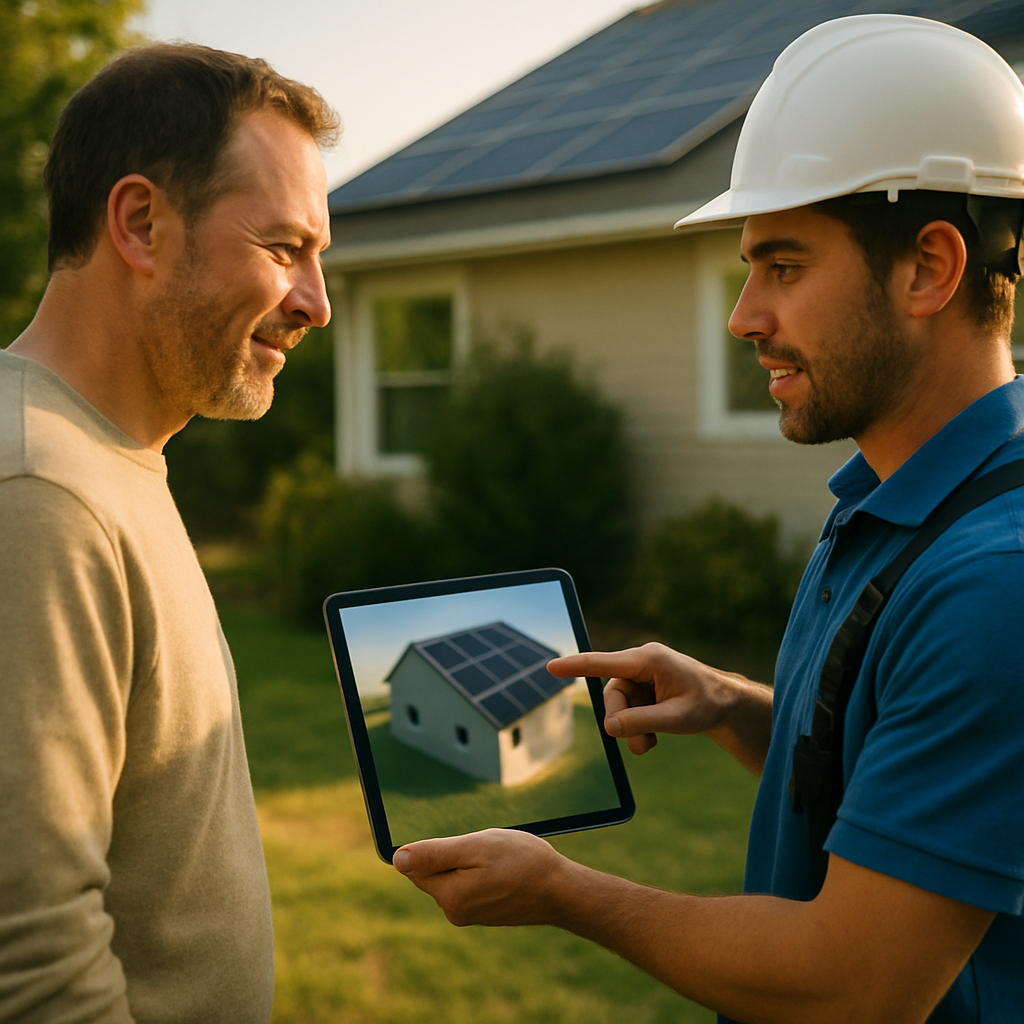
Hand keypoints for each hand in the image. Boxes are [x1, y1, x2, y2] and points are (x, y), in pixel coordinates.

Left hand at [393, 828, 568, 926]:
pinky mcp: (484, 914)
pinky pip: (469, 886)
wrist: (560, 890)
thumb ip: (435, 854)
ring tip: (498, 861)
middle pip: (435, 873)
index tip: (459, 843)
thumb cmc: (522, 862)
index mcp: (450, 897)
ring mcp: (471, 916)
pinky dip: (481, 873)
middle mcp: (455, 912)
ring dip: (468, 863)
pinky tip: (503, 871)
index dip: (433, 848)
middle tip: (485, 850)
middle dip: (453, 854)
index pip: (416, 868)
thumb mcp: (477, 847)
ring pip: (454, 877)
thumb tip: (398, 859)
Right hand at [547, 644, 769, 770]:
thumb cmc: (707, 705)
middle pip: (613, 694)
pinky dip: (635, 725)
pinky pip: (627, 708)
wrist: (726, 705)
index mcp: (649, 659)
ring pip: (618, 705)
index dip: (575, 666)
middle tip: (640, 747)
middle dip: (622, 721)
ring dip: (630, 728)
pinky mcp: (643, 687)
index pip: (604, 663)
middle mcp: (641, 662)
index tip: (551, 666)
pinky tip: (653, 738)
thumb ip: (640, 721)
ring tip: (649, 747)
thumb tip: (608, 726)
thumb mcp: (675, 719)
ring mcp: (642, 675)